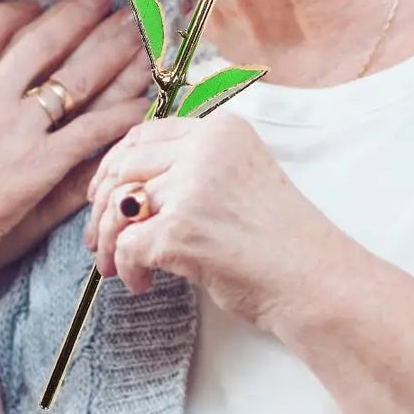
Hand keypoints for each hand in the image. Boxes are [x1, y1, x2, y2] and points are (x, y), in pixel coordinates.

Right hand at [0, 0, 150, 285]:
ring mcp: (19, 129)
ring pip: (75, 79)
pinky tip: (142, 103)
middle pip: (44, 42)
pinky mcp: (43, 164)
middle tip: (104, 3)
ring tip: (137, 37)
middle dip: (78, 17)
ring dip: (111, 54)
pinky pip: (91, 131)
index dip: (19, 14)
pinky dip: (119, 115)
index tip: (39, 5)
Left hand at [84, 114, 321, 332]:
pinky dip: (128, 269)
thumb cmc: (280, 242)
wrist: (315, 281)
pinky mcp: (181, 229)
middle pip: (124, 168)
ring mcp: (192, 187)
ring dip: (109, 243)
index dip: (115, 166)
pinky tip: (144, 283)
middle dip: (102, 207)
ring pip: (118, 207)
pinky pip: (127, 246)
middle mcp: (206, 148)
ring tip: (115, 267)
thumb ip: (194, 169)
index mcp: (221, 130)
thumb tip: (127, 189)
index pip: (145, 134)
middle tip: (98, 239)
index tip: (103, 194)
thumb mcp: (240, 179)